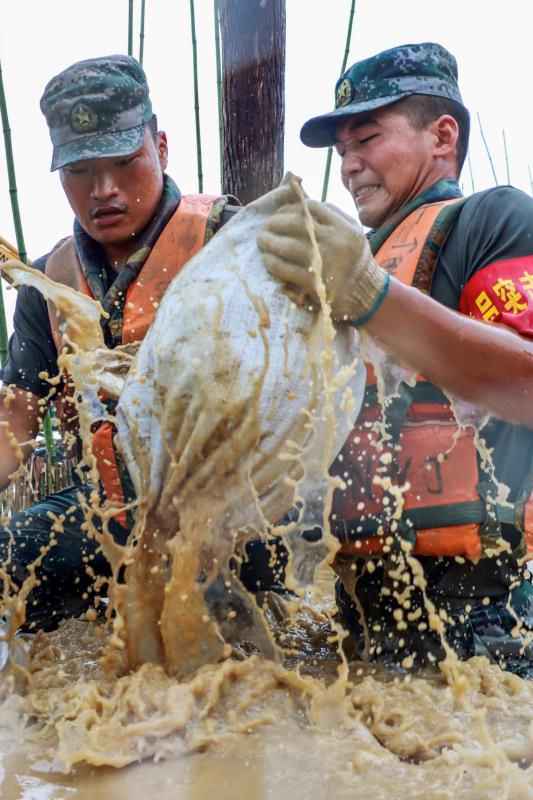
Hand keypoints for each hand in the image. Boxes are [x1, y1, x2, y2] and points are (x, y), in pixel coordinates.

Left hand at [257, 196, 388, 324]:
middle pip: (297, 224)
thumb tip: (301, 201)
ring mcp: (324, 263)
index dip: (290, 208)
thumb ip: (332, 216)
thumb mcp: (352, 232)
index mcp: (344, 227)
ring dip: (270, 242)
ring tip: (261, 240)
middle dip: (276, 222)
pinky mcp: (314, 283)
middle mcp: (336, 242)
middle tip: (265, 226)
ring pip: (289, 246)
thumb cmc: (354, 260)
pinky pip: (286, 269)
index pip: (311, 208)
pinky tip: (267, 260)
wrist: (366, 294)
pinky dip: (273, 263)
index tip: (280, 213)